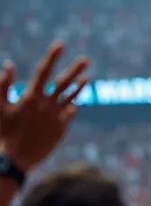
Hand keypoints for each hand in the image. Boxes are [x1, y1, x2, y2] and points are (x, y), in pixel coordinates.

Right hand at [0, 42, 89, 171]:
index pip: (44, 71)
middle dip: (75, 69)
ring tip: (87, 77)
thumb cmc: (3, 132)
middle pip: (64, 82)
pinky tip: (75, 101)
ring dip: (79, 86)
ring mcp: (56, 117)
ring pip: (71, 97)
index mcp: (31, 97)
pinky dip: (72, 105)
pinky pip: (69, 113)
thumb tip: (9, 64)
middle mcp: (46, 105)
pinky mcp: (61, 129)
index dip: (52, 56)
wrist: (13, 160)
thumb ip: (3, 84)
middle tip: (87, 58)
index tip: (60, 44)